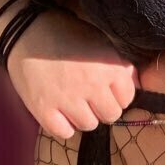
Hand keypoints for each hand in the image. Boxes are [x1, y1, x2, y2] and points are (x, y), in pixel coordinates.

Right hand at [7, 10, 138, 138]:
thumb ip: (121, 66)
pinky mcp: (44, 109)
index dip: (117, 96)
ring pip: (88, 125)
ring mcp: (67, 99)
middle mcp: (92, 86)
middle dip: (102, 108)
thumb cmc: (68, 35)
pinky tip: (59, 112)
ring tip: (73, 102)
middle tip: (89, 98)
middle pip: (110, 116)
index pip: (127, 99)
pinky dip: (63, 126)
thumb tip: (136, 85)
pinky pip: (64, 133)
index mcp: (110, 69)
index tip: (106, 90)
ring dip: (83, 117)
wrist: (27, 31)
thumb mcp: (102, 43)